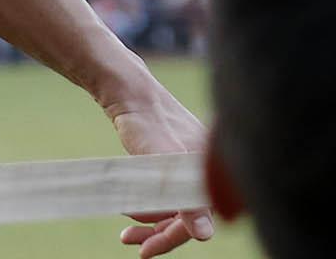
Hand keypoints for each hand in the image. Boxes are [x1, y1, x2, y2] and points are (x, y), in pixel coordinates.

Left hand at [110, 102, 213, 255]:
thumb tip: (206, 235)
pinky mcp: (178, 163)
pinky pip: (170, 193)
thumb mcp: (164, 162)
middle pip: (188, 216)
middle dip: (159, 232)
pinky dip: (152, 204)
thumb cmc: (146, 122)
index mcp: (208, 170)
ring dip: (153, 221)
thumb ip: (186, 200)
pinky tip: (131, 205)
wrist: (130, 93)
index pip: (198, 219)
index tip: (144, 252)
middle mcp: (204, 170)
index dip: (171, 238)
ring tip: (127, 230)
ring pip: (177, 206)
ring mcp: (191, 166)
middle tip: (130, 242)